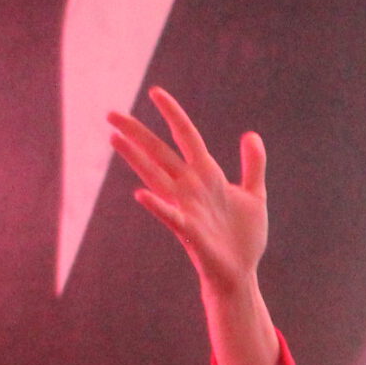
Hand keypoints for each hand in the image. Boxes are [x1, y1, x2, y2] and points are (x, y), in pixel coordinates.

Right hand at [113, 86, 266, 295]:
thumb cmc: (243, 237)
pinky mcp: (190, 232)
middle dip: (137, 133)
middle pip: (159, 153)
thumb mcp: (254, 194)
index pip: (185, 137)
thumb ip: (253, 165)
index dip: (173, 114)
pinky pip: (170, 216)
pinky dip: (156, 206)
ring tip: (114, 139)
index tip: (155, 92)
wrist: (241, 272)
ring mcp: (187, 208)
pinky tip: (139, 194)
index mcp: (207, 175)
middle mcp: (190, 188)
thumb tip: (250, 134)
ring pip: (156, 177)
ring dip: (135, 158)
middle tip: (110, 114)